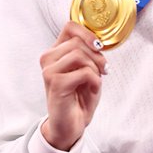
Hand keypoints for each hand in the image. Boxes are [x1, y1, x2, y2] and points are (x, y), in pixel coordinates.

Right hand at [39, 22, 107, 150]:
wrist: (71, 125)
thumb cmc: (79, 97)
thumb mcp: (87, 69)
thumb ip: (88, 53)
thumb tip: (99, 41)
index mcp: (55, 52)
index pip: (70, 26)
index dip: (88, 33)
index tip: (99, 46)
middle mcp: (48, 59)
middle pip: (78, 42)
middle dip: (97, 56)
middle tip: (103, 70)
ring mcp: (49, 71)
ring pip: (80, 55)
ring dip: (95, 69)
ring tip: (96, 80)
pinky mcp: (55, 84)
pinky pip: (84, 72)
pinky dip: (95, 81)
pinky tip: (92, 89)